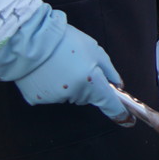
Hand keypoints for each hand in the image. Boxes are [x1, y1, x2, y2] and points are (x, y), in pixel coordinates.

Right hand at [0, 4, 129, 122]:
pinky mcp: (36, 99)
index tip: (127, 120)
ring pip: (69, 95)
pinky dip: (50, 86)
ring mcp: (54, 98)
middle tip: (77, 64)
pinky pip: (50, 95)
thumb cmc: (65, 41)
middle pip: (87, 96)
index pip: (109, 103)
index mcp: (91, 81)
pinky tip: (45, 71)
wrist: (30, 39)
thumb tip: (117, 85)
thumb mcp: (94, 50)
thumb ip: (109, 70)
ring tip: (58, 64)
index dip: (119, 112)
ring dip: (68, 84)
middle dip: (86, 84)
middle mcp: (74, 94)